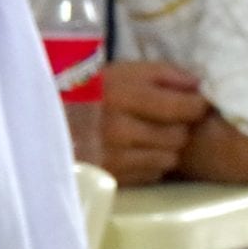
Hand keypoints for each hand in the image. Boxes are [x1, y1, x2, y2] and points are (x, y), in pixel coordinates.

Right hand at [100, 60, 208, 185]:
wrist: (48, 120)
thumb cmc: (93, 91)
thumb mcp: (125, 71)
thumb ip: (165, 74)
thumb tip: (199, 85)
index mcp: (122, 95)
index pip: (181, 107)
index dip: (197, 106)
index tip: (196, 103)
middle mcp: (117, 129)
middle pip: (178, 136)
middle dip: (179, 127)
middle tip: (168, 121)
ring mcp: (111, 157)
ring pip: (168, 159)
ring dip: (166, 148)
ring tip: (151, 136)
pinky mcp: (108, 177)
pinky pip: (150, 175)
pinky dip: (150, 164)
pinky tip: (137, 151)